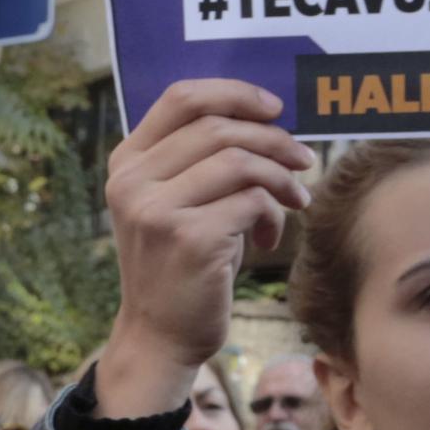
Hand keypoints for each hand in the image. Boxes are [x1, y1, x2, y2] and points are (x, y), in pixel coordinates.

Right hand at [99, 80, 313, 417]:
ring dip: (280, 177)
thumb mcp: (173, 203)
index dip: (234, 94)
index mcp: (127, 162)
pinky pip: (252, 201)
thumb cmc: (180, 264)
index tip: (274, 109)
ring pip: (239, 161)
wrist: (160, 335)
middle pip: (218, 128)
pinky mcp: (188, 238)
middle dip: (273, 139)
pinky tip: (270, 236)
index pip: (181, 98)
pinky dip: (274, 214)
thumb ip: (199, 161)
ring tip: (295, 198)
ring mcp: (155, 210)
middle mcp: (132, 181)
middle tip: (303, 159)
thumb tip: (267, 121)